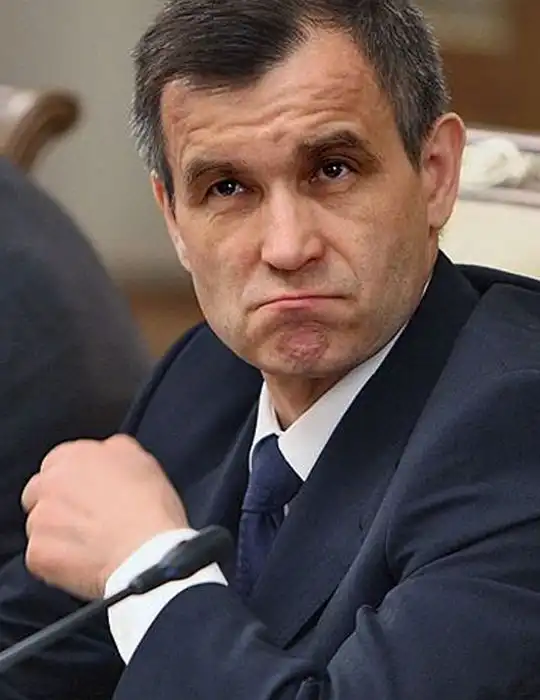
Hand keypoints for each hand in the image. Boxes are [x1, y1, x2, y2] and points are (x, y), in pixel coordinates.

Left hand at [22, 435, 187, 599]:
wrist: (147, 553)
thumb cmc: (149, 507)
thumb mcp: (141, 459)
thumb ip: (113, 450)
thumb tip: (106, 453)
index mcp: (73, 456)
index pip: (58, 462)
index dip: (75, 479)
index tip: (88, 491)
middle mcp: (49, 484)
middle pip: (40, 492)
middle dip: (57, 503)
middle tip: (87, 518)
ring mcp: (39, 520)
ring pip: (39, 525)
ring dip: (57, 532)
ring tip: (90, 543)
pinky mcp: (37, 554)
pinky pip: (40, 556)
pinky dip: (57, 561)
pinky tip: (84, 561)